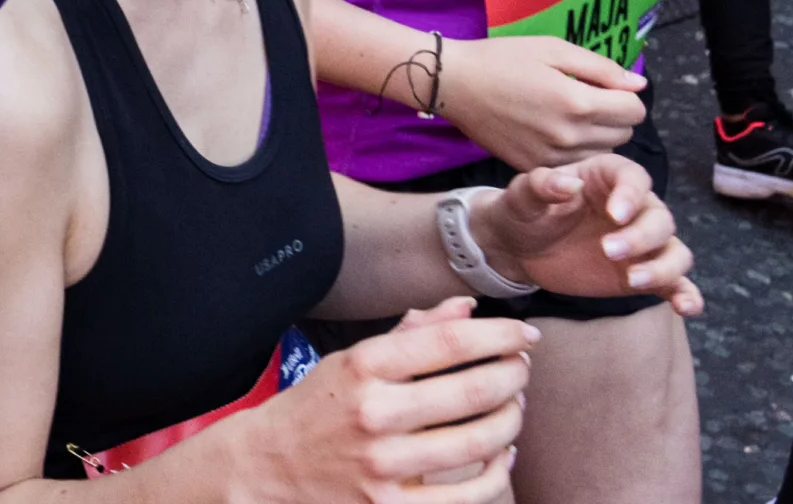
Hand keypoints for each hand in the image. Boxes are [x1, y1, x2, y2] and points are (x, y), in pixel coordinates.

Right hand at [228, 300, 529, 503]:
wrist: (268, 468)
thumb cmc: (318, 408)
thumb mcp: (352, 362)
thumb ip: (410, 336)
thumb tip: (465, 308)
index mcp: (362, 368)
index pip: (446, 342)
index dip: (498, 335)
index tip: (524, 333)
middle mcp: (373, 414)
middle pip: (472, 392)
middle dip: (513, 376)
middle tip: (522, 368)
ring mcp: (384, 467)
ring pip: (478, 443)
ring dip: (511, 421)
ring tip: (516, 407)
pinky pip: (469, 494)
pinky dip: (497, 472)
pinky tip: (501, 455)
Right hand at [436, 33, 646, 169]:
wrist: (454, 84)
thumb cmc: (502, 58)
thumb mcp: (553, 48)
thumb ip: (601, 68)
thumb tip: (639, 84)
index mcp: (578, 103)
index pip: (635, 110)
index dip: (625, 94)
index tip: (604, 85)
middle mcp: (570, 137)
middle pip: (624, 134)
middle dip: (614, 114)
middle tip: (585, 96)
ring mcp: (552, 157)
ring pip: (602, 152)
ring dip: (597, 134)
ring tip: (568, 114)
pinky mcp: (535, 168)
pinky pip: (575, 164)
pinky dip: (574, 149)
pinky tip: (551, 130)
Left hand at [477, 157, 702, 316]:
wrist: (518, 246)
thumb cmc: (523, 210)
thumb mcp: (522, 194)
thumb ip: (543, 185)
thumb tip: (569, 184)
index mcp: (607, 177)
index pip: (634, 178)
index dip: (631, 194)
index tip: (615, 214)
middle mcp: (633, 207)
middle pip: (659, 218)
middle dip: (641, 237)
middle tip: (608, 251)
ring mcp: (641, 243)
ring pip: (674, 251)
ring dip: (664, 267)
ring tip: (633, 281)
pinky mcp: (641, 274)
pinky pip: (674, 283)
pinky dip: (686, 294)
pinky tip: (686, 307)